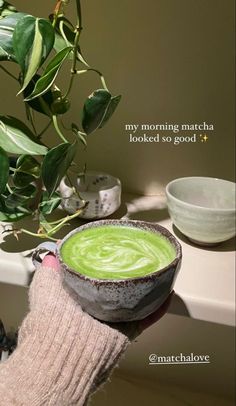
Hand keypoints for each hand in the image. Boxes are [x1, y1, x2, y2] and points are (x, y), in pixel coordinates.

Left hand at [41, 254, 172, 340]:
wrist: (65, 352)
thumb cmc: (52, 319)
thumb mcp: (45, 288)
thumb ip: (49, 270)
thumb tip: (53, 253)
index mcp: (78, 297)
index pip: (92, 276)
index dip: (100, 263)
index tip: (109, 249)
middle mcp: (96, 308)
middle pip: (116, 287)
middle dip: (126, 274)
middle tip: (136, 257)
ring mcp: (113, 319)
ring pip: (133, 300)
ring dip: (145, 287)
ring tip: (153, 269)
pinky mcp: (127, 330)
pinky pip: (146, 316)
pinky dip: (158, 306)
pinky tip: (165, 293)